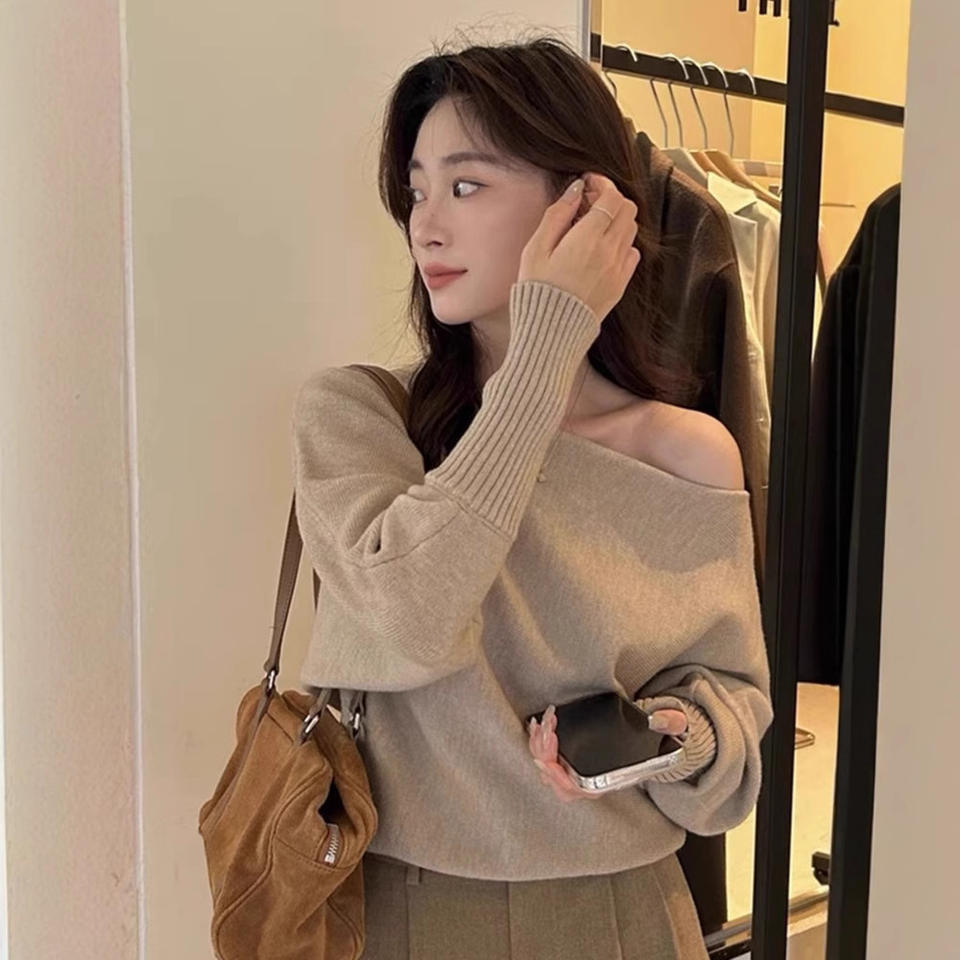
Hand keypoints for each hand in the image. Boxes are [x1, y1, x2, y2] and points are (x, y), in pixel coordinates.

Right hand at [517, 172, 640, 326]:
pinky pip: (632, 254)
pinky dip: (621, 244)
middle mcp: (609, 251)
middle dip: (611, 199)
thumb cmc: (537, 290)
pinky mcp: (620, 285)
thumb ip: (557, 215)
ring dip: (616, 220)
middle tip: (590, 203)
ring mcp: (618, 270)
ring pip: (631, 230)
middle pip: (627, 210)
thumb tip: (575, 189)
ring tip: (593, 226)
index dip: (602, 184)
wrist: (550, 332)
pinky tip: (601, 249)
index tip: (588, 183)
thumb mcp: (536, 248)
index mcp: (588, 238)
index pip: (611, 197)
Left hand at [527, 703, 687, 802]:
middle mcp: (590, 783)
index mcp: (608, 782)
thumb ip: (668, 724)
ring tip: (542, 723)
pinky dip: (539, 743)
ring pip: (548, 770)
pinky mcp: (570, 760)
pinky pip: (547, 760)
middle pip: (556, 781)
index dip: (559, 779)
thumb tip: (660, 720)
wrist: (653, 742)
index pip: (577, 790)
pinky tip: (539, 725)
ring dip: (539, 747)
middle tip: (546, 729)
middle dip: (545, 755)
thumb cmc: (657, 740)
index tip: (549, 761)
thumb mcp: (668, 728)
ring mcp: (578, 772)